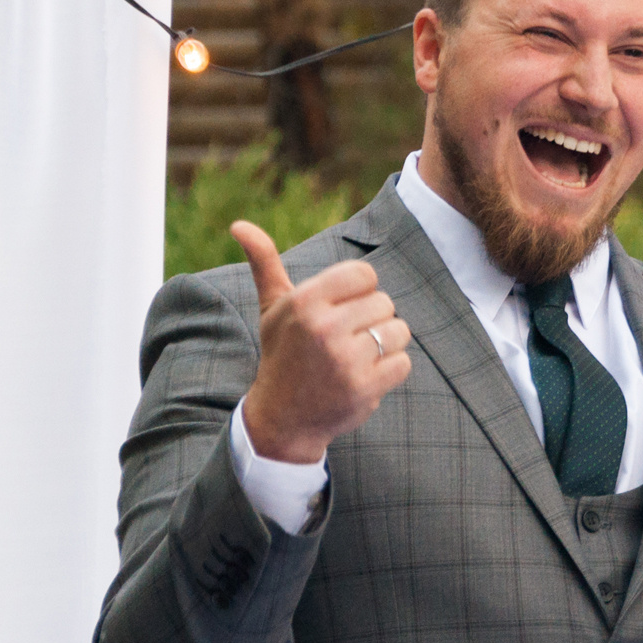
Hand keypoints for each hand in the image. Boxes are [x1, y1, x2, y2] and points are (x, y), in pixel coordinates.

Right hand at [234, 221, 413, 463]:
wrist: (283, 418)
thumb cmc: (283, 353)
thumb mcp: (272, 308)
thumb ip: (265, 263)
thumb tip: (239, 224)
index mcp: (305, 301)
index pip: (364, 274)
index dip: (360, 291)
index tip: (342, 310)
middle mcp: (324, 328)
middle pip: (384, 302)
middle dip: (371, 320)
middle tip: (345, 340)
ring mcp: (345, 359)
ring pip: (398, 330)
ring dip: (384, 344)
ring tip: (356, 357)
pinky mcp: (364, 387)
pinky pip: (404, 362)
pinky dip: (391, 370)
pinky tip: (364, 376)